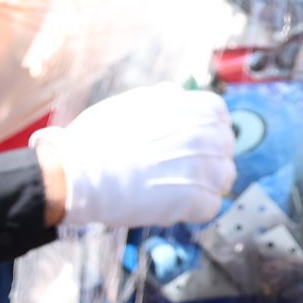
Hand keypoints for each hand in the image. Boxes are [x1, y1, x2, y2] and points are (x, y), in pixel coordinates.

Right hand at [34, 86, 234, 228]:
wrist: (78, 173)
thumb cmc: (95, 139)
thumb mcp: (130, 103)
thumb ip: (161, 99)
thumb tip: (174, 93)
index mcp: (191, 107)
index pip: (219, 115)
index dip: (206, 130)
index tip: (191, 142)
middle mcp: (205, 134)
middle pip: (224, 149)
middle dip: (206, 159)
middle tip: (177, 171)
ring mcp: (204, 167)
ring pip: (222, 179)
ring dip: (203, 185)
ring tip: (172, 189)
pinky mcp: (197, 199)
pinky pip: (211, 206)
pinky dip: (193, 209)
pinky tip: (168, 205)